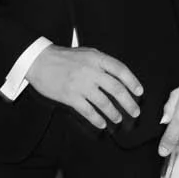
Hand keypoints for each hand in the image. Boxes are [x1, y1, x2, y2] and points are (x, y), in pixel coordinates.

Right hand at [26, 45, 142, 129]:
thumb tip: (119, 78)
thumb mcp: (86, 53)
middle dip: (128, 103)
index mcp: (96, 58)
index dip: (132, 82)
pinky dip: (97, 119)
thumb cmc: (63, 57)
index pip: (120, 70)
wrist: (39, 61)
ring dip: (113, 113)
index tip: (139, 92)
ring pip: (103, 102)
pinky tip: (102, 123)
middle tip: (135, 112)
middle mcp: (91, 71)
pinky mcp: (70, 96)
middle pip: (116, 89)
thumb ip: (102, 63)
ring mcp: (80, 84)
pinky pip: (87, 111)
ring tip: (118, 119)